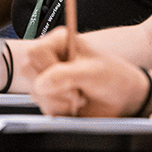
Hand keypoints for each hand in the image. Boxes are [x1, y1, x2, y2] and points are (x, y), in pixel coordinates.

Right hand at [29, 28, 151, 117]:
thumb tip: (40, 84)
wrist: (122, 98)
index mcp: (60, 41)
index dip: (47, 67)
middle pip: (29, 72)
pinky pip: (41, 106)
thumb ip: (65, 75)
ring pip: (34, 92)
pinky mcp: (51, 96)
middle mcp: (52, 57)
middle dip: (53, 87)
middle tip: (75, 89)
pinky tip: (73, 106)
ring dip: (58, 101)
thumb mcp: (92, 72)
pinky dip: (58, 110)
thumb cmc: (113, 76)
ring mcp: (50, 78)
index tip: (67, 76)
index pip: (35, 52)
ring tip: (78, 97)